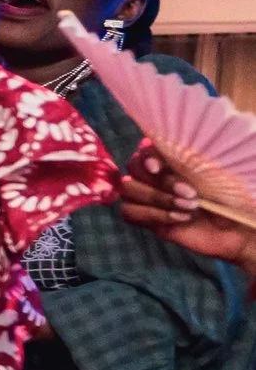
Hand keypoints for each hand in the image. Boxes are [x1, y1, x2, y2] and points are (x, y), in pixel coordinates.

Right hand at [119, 144, 255, 286]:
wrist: (239, 228)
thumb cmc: (234, 194)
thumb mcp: (216, 169)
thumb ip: (190, 155)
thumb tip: (159, 141)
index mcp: (173, 157)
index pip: (144, 149)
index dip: (146, 156)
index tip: (159, 168)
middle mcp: (157, 174)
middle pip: (133, 169)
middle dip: (160, 182)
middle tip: (190, 193)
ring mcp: (150, 196)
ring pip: (129, 191)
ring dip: (158, 199)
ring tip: (189, 207)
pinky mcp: (147, 218)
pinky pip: (130, 213)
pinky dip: (154, 215)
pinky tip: (181, 218)